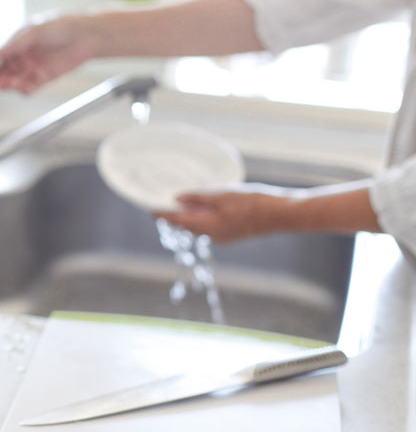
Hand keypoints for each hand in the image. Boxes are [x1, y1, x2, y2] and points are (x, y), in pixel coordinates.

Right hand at [0, 15, 95, 93]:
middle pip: (6, 70)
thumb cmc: (61, 26)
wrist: (86, 35)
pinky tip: (22, 88)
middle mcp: (24, 55)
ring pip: (16, 80)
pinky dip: (25, 89)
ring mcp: (33, 67)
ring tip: (9, 84)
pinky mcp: (45, 77)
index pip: (1, 55)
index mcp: (18, 42)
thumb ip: (16, 44)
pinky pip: (31, 87)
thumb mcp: (35, 31)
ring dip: (11, 84)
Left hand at [154, 186, 293, 242]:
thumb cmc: (254, 203)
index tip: (149, 208)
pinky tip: (202, 209)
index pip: (177, 221)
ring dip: (187, 218)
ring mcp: (223, 237)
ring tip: (178, 205)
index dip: (162, 214)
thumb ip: (199, 198)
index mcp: (208, 227)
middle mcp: (213, 235)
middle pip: (186, 226)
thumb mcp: (223, 195)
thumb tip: (177, 198)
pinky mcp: (232, 234)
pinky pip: (210, 228)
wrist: (282, 214)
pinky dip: (201, 219)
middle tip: (162, 204)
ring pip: (198, 228)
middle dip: (173, 216)